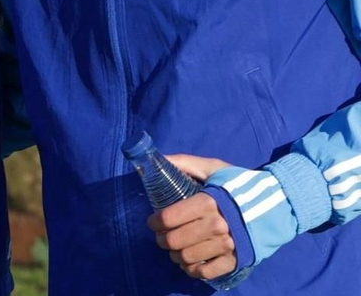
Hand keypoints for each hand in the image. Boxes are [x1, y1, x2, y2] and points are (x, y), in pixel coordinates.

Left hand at [147, 153, 236, 280]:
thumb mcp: (213, 168)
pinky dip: (192, 269)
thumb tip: (159, 159)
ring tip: (175, 249)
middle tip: (162, 236)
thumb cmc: (240, 185)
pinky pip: (206, 272)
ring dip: (175, 255)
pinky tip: (190, 262)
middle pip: (174, 240)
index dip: (154, 222)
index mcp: (208, 202)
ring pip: (187, 257)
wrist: (279, 204)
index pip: (168, 218)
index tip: (153, 222)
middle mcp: (217, 226)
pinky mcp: (236, 260)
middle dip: (162, 239)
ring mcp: (228, 245)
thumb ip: (185, 162)